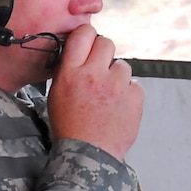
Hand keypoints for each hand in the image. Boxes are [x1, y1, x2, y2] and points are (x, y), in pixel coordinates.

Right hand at [45, 24, 143, 160]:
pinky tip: (118, 107)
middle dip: (103, 53)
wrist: (88, 155)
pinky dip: (129, 93)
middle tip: (100, 70)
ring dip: (116, 76)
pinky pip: (135, 84)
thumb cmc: (70, 127)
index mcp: (71, 73)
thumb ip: (68, 69)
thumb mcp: (56, 94)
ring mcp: (117, 85)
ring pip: (122, 65)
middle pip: (106, 42)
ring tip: (108, 96)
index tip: (89, 42)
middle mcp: (94, 74)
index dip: (88, 36)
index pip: (84, 34)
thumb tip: (78, 51)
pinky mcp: (134, 97)